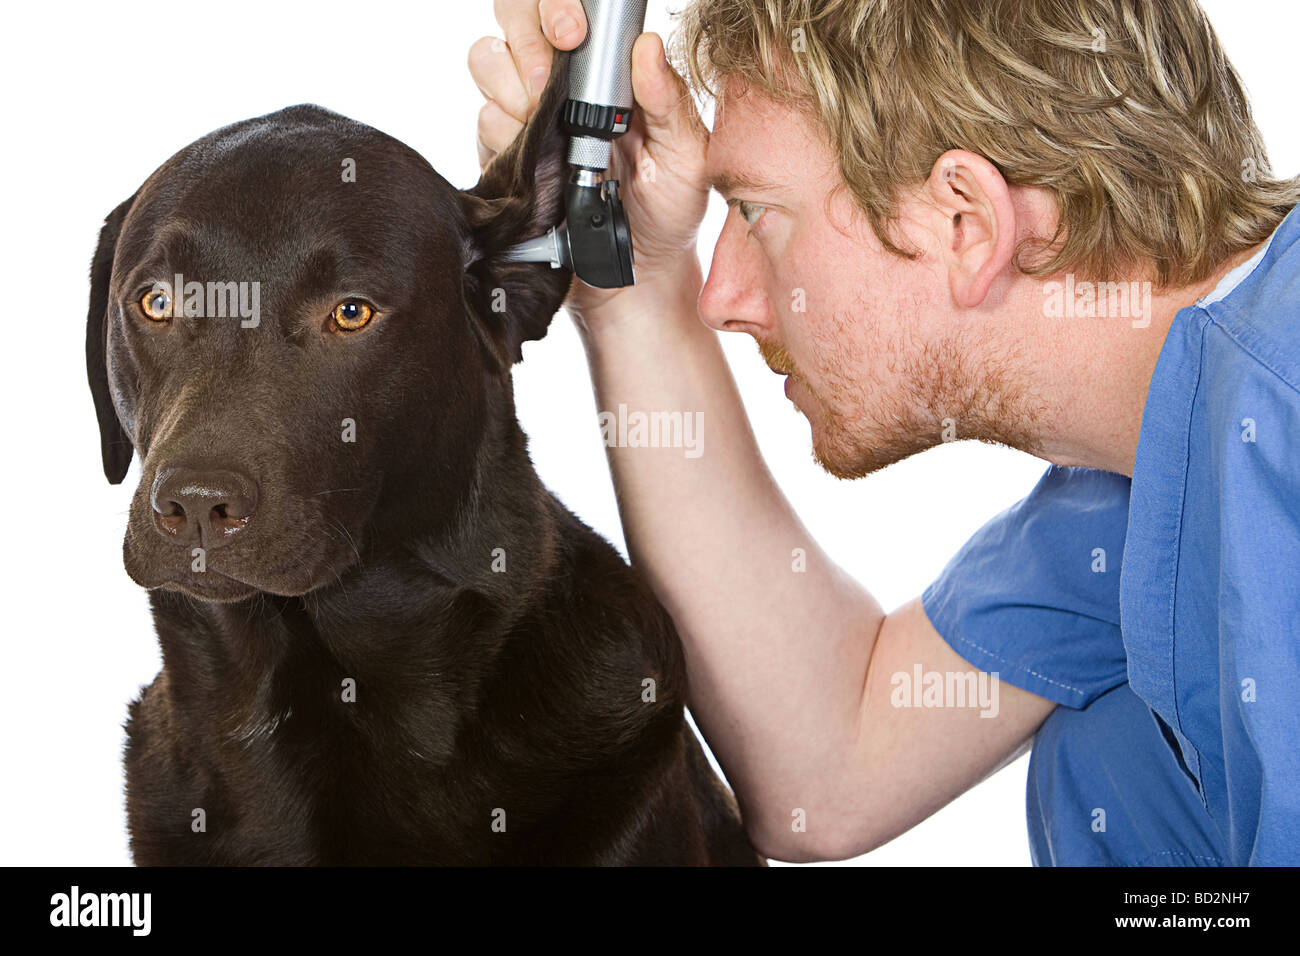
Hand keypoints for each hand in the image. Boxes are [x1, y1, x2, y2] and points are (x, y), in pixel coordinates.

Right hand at [469, 0, 710, 321]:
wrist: (632, 276)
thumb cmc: (667, 210)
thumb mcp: (687, 156)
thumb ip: (670, 100)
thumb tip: (648, 47)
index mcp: (608, 68)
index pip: (566, 7)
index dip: (557, 5)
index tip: (573, 32)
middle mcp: (561, 79)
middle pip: (513, 16)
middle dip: (525, 39)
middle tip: (547, 82)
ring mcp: (527, 112)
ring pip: (487, 61)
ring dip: (513, 91)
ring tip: (551, 134)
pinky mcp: (504, 152)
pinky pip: (484, 122)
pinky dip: (507, 139)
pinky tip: (540, 168)